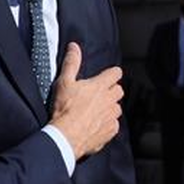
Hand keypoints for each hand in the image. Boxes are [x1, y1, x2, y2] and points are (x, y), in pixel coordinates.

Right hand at [48, 43, 123, 160]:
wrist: (66, 136)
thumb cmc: (64, 109)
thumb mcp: (64, 82)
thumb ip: (72, 63)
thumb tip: (74, 47)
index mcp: (100, 86)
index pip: (115, 73)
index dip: (112, 73)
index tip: (109, 75)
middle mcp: (109, 100)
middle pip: (119, 90)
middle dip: (112, 90)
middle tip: (98, 94)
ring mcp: (111, 116)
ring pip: (117, 108)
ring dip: (110, 107)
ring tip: (96, 110)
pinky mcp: (111, 130)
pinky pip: (114, 124)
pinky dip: (107, 123)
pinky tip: (96, 124)